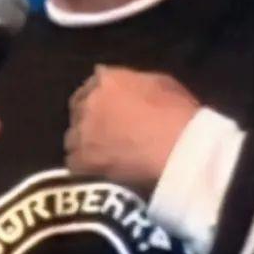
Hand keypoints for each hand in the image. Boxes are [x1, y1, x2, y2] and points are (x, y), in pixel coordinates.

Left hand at [65, 65, 199, 195]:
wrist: (178, 152)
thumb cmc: (180, 116)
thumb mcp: (164, 85)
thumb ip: (138, 83)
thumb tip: (127, 85)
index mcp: (109, 80)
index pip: (93, 84)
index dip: (100, 97)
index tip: (108, 106)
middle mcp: (89, 103)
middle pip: (79, 108)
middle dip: (88, 117)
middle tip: (105, 131)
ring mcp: (82, 132)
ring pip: (74, 137)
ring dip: (85, 143)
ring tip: (102, 155)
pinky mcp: (80, 161)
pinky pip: (74, 163)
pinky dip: (84, 167)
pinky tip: (99, 173)